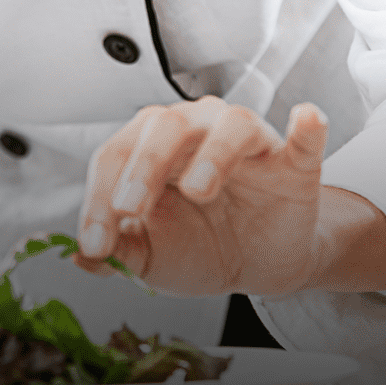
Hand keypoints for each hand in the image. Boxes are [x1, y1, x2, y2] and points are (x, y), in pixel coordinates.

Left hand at [74, 97, 330, 296]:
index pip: (115, 156)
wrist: (255, 265)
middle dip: (142, 167)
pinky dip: (306, 127)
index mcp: (149, 147)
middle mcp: (196, 130)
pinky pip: (305, 137)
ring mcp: (248, 142)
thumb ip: (119, 251)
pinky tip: (306, 119)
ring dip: (213, 153)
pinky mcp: (295, 163)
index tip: (94, 243)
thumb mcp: (151, 256)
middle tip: (129, 209)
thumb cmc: (196, 246)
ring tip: (199, 191)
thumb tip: (79, 257)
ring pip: (231, 125)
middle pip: (165, 125)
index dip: (98, 199)